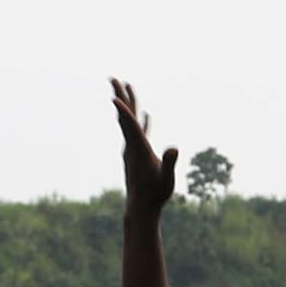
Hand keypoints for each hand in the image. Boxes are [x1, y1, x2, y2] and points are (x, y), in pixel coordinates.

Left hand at [112, 80, 177, 215]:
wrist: (141, 208)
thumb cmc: (155, 195)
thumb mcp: (166, 180)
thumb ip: (169, 163)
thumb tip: (173, 149)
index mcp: (139, 149)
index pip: (130, 125)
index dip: (123, 111)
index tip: (114, 96)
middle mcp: (132, 146)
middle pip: (125, 116)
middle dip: (121, 96)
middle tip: (113, 78)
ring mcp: (132, 149)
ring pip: (129, 121)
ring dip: (128, 103)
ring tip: (126, 87)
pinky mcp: (136, 153)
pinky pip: (137, 131)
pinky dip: (140, 120)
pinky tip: (147, 115)